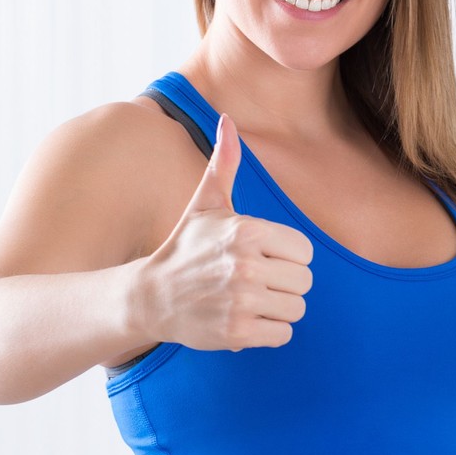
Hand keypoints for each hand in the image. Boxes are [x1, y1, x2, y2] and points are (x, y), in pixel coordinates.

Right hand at [140, 111, 314, 352]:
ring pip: (296, 310)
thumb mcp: (205, 203)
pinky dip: (268, 332)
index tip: (262, 258)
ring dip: (277, 310)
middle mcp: (246, 266)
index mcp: (247, 231)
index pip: (305, 251)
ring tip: (249, 300)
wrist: (150, 296)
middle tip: (253, 282)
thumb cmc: (185, 247)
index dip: (287, 257)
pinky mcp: (237, 333)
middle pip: (304, 282)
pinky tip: (244, 319)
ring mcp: (241, 301)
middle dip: (284, 285)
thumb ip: (225, 163)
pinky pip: (283, 335)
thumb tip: (227, 119)